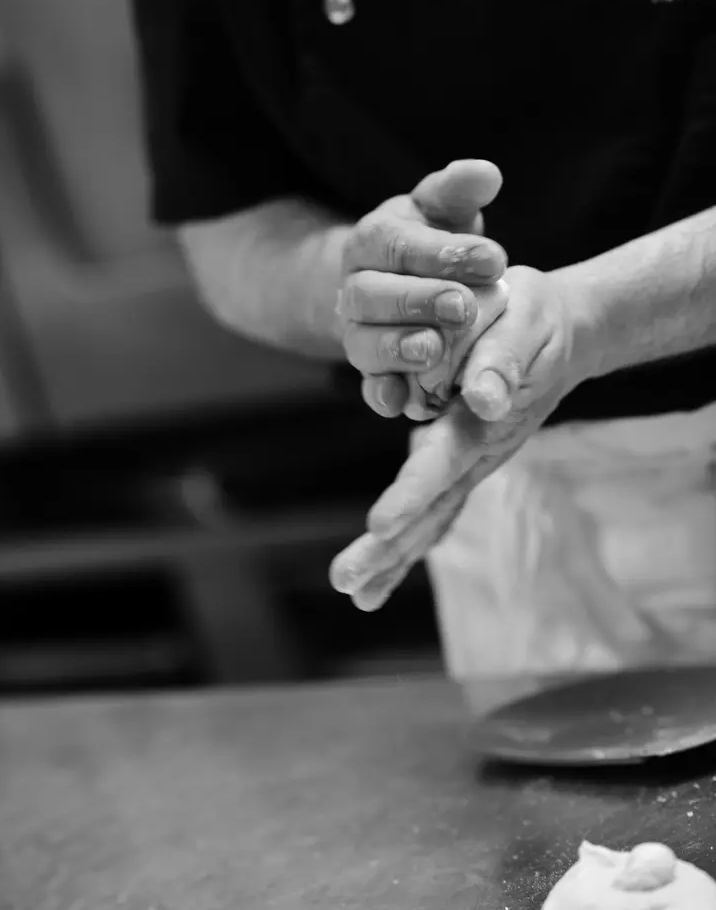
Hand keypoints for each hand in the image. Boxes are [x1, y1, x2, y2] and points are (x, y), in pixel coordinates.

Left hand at [329, 265, 596, 609]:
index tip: (379, 526)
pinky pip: (435, 505)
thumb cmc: (536, 320)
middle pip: (431, 509)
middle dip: (389, 549)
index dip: (412, 493)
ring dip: (393, 556)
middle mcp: (479, 453)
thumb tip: (486, 400)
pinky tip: (382, 566)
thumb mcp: (523, 323)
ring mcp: (474, 462)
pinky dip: (410, 538)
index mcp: (486, 423)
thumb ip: (503, 361)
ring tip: (356, 593)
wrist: (565, 331)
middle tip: (346, 582)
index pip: (444, 463)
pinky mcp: (465, 460)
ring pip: (431, 517)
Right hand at [340, 159, 507, 419]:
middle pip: (372, 294)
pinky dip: (380, 394)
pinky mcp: (368, 369)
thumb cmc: (430, 241)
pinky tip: (402, 401)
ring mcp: (356, 330)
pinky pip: (366, 384)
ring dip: (397, 348)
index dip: (441, 252)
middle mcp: (354, 286)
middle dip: (418, 301)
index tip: (492, 259)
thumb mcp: (443, 209)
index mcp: (371, 240)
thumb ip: (459, 190)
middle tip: (463, 307)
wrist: (396, 283)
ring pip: (363, 342)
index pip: (397, 243)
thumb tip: (487, 173)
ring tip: (434, 350)